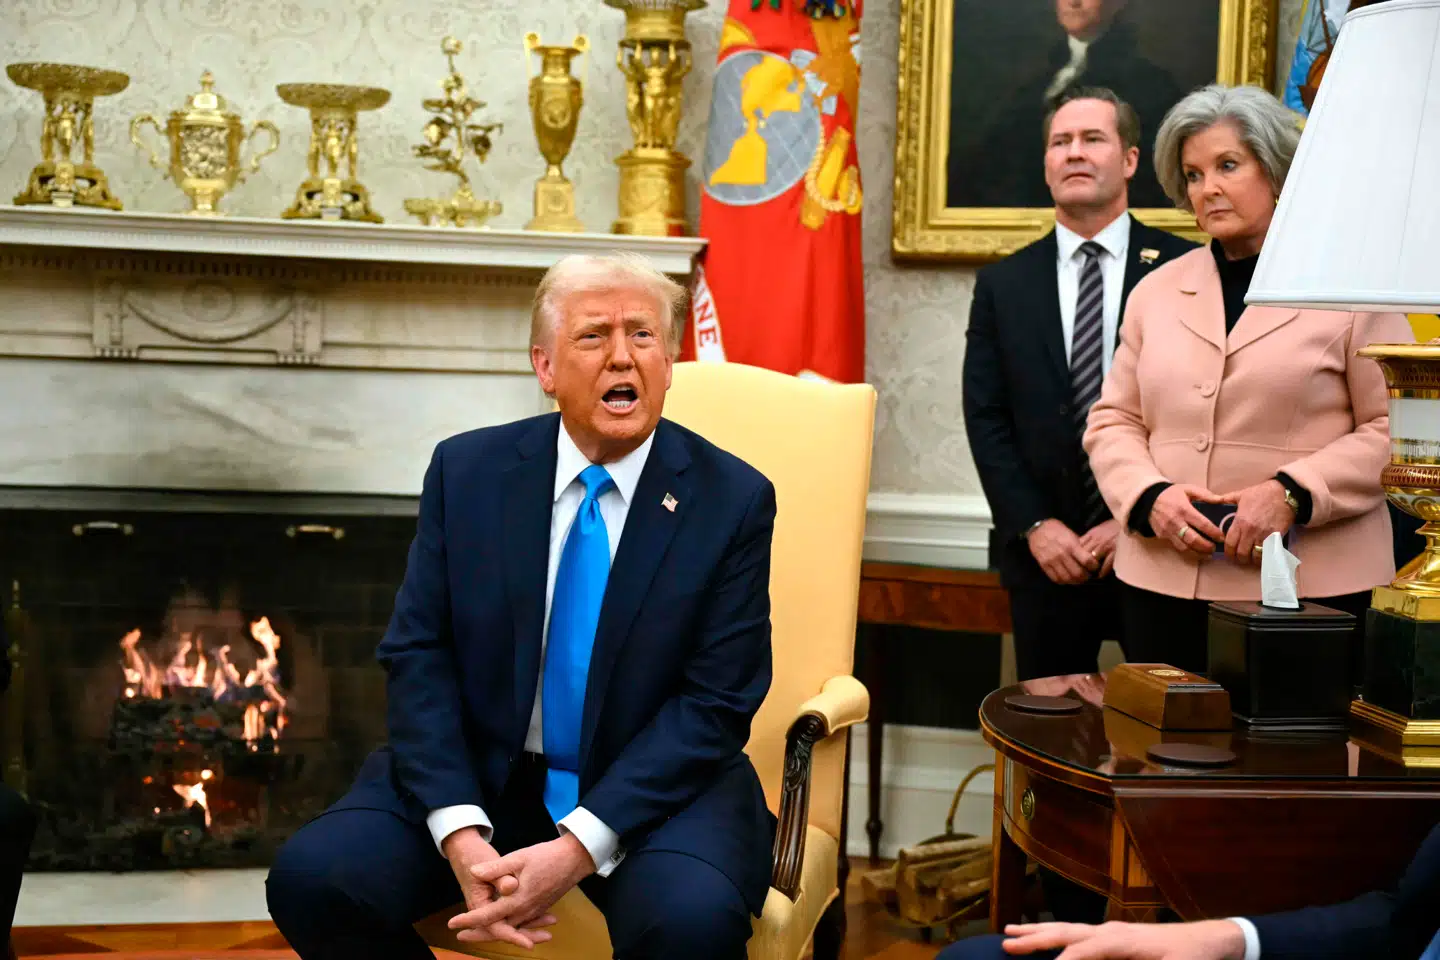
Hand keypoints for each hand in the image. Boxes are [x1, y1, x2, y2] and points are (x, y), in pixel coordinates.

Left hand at [451, 833, 595, 942]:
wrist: (575, 859)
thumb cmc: (547, 856)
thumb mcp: (519, 857)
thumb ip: (496, 868)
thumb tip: (474, 872)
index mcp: (517, 900)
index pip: (488, 915)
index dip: (469, 920)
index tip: (452, 923)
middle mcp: (525, 911)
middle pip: (498, 928)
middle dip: (479, 933)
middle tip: (460, 935)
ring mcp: (534, 911)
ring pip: (510, 928)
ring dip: (493, 931)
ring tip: (477, 931)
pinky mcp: (540, 908)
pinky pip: (522, 923)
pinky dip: (510, 927)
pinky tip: (504, 923)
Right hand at [999, 919, 1246, 958]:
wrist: (1209, 942)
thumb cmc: (1193, 958)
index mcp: (1123, 942)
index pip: (1085, 950)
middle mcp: (1111, 932)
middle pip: (1066, 933)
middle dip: (1036, 939)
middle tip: (1006, 944)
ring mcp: (1110, 932)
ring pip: (1066, 930)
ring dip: (1037, 932)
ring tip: (1009, 933)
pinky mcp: (1112, 937)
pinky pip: (1075, 934)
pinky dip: (1053, 935)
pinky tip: (1040, 936)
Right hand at [1027, 519, 1099, 584]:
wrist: (1037, 529)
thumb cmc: (1056, 529)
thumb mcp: (1071, 534)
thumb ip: (1079, 547)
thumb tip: (1090, 558)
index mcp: (1071, 545)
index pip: (1087, 561)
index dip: (1094, 566)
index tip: (1095, 567)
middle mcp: (1062, 554)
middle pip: (1078, 573)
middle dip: (1086, 577)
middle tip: (1087, 576)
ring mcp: (1052, 561)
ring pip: (1067, 578)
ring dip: (1075, 581)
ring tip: (1078, 579)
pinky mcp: (1044, 565)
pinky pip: (1056, 578)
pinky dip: (1063, 581)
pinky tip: (1067, 578)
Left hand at [1079, 519, 1120, 577]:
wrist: (1131, 522)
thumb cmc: (1116, 526)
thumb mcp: (1100, 528)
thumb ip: (1091, 537)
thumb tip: (1082, 546)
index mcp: (1093, 534)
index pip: (1079, 546)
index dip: (1076, 554)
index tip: (1075, 561)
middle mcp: (1097, 540)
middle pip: (1084, 554)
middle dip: (1082, 562)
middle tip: (1081, 571)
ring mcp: (1106, 546)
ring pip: (1092, 560)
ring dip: (1091, 568)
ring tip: (1090, 575)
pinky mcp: (1115, 552)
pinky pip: (1105, 565)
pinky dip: (1102, 571)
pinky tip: (1100, 575)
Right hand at [1148, 485, 1225, 557]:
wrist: (1148, 499)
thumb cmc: (1171, 494)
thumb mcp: (1188, 489)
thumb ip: (1205, 495)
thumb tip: (1221, 500)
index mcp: (1184, 509)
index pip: (1202, 524)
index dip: (1214, 533)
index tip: (1221, 537)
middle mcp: (1175, 521)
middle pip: (1193, 539)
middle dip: (1207, 546)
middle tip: (1215, 548)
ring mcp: (1167, 530)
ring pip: (1185, 547)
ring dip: (1198, 552)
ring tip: (1207, 553)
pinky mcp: (1162, 535)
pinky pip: (1177, 546)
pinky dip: (1188, 551)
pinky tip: (1195, 551)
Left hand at [1219, 480, 1294, 566]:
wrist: (1285, 494)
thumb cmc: (1262, 493)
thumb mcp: (1241, 494)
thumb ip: (1226, 499)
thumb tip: (1214, 500)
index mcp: (1240, 522)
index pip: (1230, 543)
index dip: (1228, 552)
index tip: (1229, 554)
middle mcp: (1250, 531)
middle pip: (1241, 553)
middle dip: (1240, 558)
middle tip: (1240, 558)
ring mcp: (1264, 535)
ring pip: (1255, 556)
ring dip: (1253, 559)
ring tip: (1252, 558)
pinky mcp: (1276, 537)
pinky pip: (1269, 553)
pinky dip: (1265, 557)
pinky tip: (1264, 556)